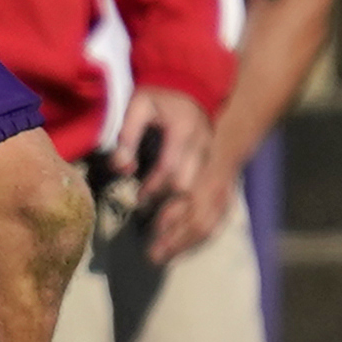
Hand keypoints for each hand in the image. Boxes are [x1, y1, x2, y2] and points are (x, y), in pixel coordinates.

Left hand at [112, 87, 223, 262]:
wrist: (195, 85)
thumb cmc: (161, 96)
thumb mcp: (138, 105)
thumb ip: (127, 135)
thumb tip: (121, 168)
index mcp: (186, 133)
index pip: (172, 170)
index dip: (154, 190)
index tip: (138, 203)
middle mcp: (204, 152)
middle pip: (192, 195)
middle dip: (172, 224)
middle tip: (150, 250)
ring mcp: (215, 164)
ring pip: (207, 206)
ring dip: (186, 234)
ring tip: (163, 256)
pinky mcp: (220, 173)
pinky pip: (218, 208)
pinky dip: (203, 230)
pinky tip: (185, 247)